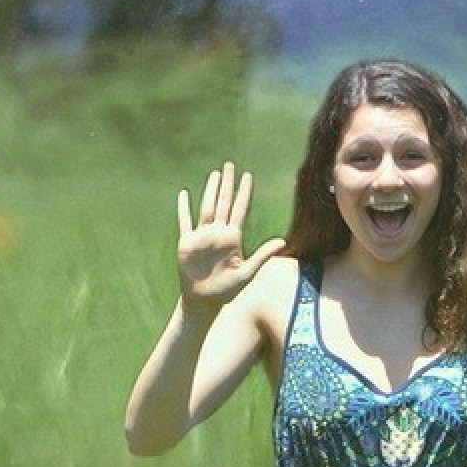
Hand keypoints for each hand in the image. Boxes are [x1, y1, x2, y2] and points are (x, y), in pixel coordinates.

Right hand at [176, 163, 285, 305]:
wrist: (204, 300)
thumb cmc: (227, 290)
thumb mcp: (247, 273)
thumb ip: (262, 255)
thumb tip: (282, 241)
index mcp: (233, 238)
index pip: (240, 209)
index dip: (244, 193)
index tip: (248, 176)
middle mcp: (218, 233)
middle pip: (224, 203)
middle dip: (227, 184)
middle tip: (230, 165)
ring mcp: (202, 236)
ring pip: (207, 207)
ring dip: (210, 191)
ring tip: (215, 174)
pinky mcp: (187, 242)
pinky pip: (185, 221)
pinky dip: (183, 208)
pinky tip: (183, 194)